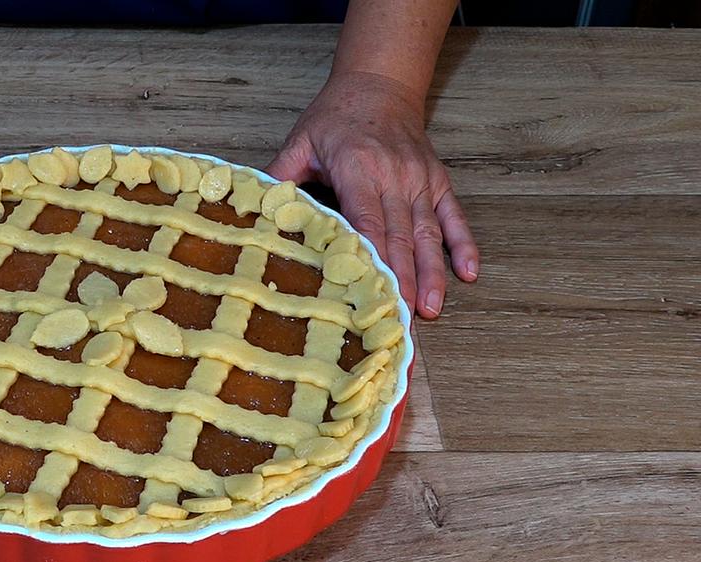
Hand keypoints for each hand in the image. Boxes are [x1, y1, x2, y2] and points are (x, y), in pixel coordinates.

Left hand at [267, 71, 477, 318]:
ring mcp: (420, 180)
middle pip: (399, 237)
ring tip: (431, 309)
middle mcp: (395, 177)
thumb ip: (279, 177)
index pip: (367, 221)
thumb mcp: (300, 141)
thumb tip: (252, 212)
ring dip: (431, 273)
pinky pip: (453, 216)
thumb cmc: (336, 116)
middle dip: (402, 281)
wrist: (379, 83)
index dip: (372, 258)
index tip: (372, 291)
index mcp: (358, 168)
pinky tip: (469, 273)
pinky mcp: (436, 181)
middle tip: (400, 319)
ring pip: (428, 234)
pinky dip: (463, 244)